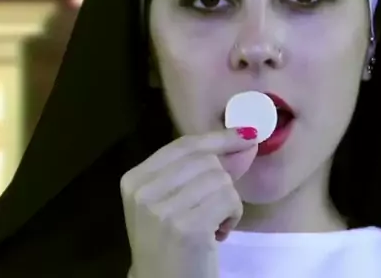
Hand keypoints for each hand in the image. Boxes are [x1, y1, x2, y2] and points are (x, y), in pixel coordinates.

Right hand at [121, 127, 258, 277]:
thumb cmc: (169, 245)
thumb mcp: (169, 202)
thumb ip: (196, 170)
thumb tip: (243, 136)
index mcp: (134, 179)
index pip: (184, 145)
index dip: (219, 138)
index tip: (246, 134)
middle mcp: (143, 192)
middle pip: (206, 160)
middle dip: (222, 181)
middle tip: (214, 209)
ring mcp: (163, 210)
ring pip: (220, 179)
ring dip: (228, 202)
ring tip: (212, 225)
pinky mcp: (188, 227)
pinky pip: (229, 199)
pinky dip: (232, 216)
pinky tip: (218, 234)